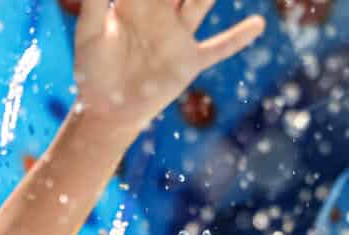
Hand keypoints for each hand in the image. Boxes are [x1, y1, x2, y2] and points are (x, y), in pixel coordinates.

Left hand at [73, 0, 266, 127]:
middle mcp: (161, 13)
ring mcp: (177, 36)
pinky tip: (259, 24)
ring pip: (202, 2)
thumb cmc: (92, 70)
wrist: (106, 110)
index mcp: (135, 2)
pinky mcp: (188, 62)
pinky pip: (218, 48)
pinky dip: (238, 38)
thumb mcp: (89, 33)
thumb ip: (94, 2)